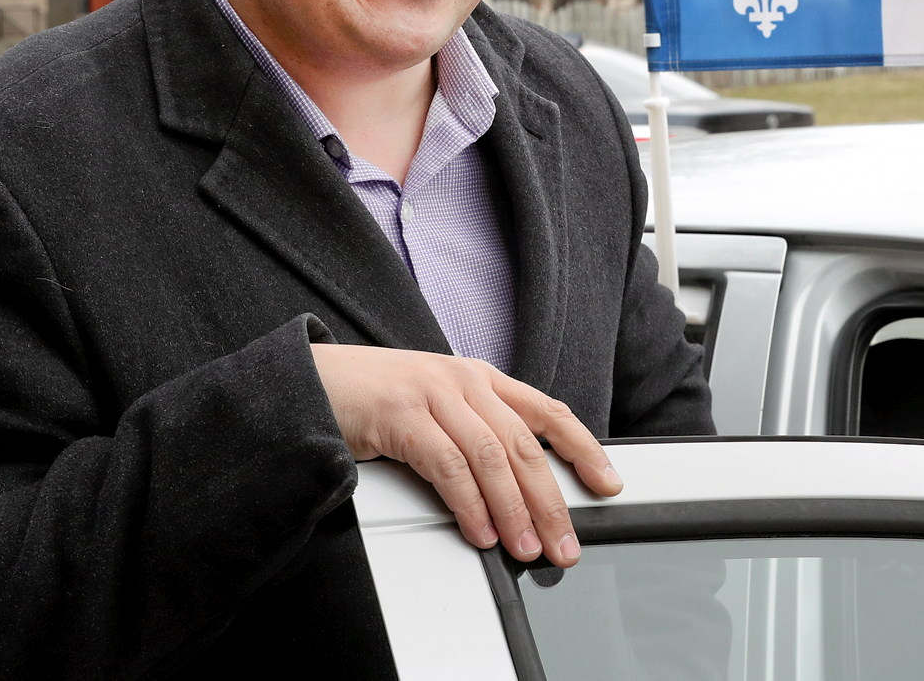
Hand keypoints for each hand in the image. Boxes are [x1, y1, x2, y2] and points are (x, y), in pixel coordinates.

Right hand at [311, 344, 622, 567]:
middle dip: (551, 500)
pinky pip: (447, 465)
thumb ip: (477, 432)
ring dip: (514, 510)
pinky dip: (469, 504)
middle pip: (524, 445)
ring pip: (491, 457)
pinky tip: (480, 532)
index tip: (607, 484)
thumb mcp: (438, 406)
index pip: (547, 412)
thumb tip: (519, 490)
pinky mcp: (401, 415)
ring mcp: (432, 394)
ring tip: (526, 547)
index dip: (582, 449)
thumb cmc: (376, 398)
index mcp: (480, 378)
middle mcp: (463, 381)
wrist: (316, 380)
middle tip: (565, 542)